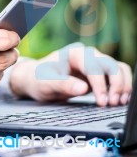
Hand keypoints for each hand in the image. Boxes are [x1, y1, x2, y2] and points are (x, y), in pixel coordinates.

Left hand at [9, 43, 132, 105]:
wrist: (35, 79)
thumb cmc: (38, 79)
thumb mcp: (45, 83)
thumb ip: (62, 84)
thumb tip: (83, 89)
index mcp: (74, 52)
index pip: (94, 66)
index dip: (100, 84)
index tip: (102, 101)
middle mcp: (87, 54)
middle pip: (111, 65)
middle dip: (116, 84)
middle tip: (112, 103)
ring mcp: (94, 62)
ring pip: (118, 68)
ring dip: (122, 85)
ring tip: (118, 102)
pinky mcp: (98, 73)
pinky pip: (117, 75)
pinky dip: (121, 86)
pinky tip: (118, 99)